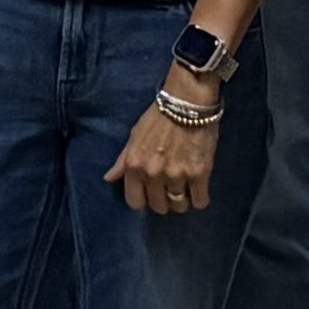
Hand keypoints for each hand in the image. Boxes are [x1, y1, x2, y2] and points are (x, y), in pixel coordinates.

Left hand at [112, 93, 222, 213]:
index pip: (135, 202)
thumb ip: (123, 160)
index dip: (144, 200)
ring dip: (183, 201)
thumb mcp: (134, 136)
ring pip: (179, 206)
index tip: (151, 193)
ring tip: (186, 188)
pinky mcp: (199, 174)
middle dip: (164, 200)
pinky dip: (200, 198)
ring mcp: (176, 175)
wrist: (188, 102)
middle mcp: (153, 174)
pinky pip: (200, 202)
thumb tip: (108, 178)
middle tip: (170, 188)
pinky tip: (199, 190)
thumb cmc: (159, 117)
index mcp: (134, 166)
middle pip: (159, 206)